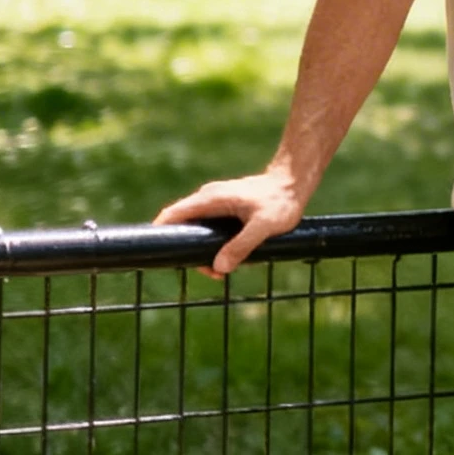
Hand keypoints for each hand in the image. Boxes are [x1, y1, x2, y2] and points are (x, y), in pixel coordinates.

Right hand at [154, 168, 306, 277]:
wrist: (294, 182)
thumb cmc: (280, 202)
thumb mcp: (263, 227)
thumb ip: (241, 246)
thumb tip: (219, 267)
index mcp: (211, 199)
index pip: (174, 214)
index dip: (161, 231)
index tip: (159, 253)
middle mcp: (208, 197)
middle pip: (183, 224)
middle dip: (190, 251)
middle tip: (212, 273)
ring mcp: (216, 200)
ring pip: (197, 227)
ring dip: (203, 249)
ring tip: (223, 269)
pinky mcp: (225, 205)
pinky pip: (209, 225)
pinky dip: (212, 241)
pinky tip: (230, 255)